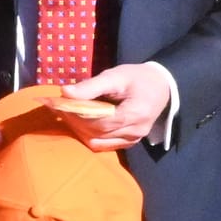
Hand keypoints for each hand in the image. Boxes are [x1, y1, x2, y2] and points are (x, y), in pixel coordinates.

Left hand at [58, 63, 172, 151]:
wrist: (161, 86)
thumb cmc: (137, 78)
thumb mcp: (115, 76)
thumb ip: (91, 86)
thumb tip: (65, 92)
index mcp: (135, 113)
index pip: (98, 121)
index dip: (76, 114)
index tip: (58, 103)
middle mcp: (135, 131)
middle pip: (96, 133)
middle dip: (74, 120)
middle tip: (59, 107)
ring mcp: (133, 140)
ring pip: (97, 142)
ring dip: (79, 129)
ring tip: (68, 114)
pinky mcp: (130, 142)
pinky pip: (103, 145)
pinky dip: (89, 135)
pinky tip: (80, 122)